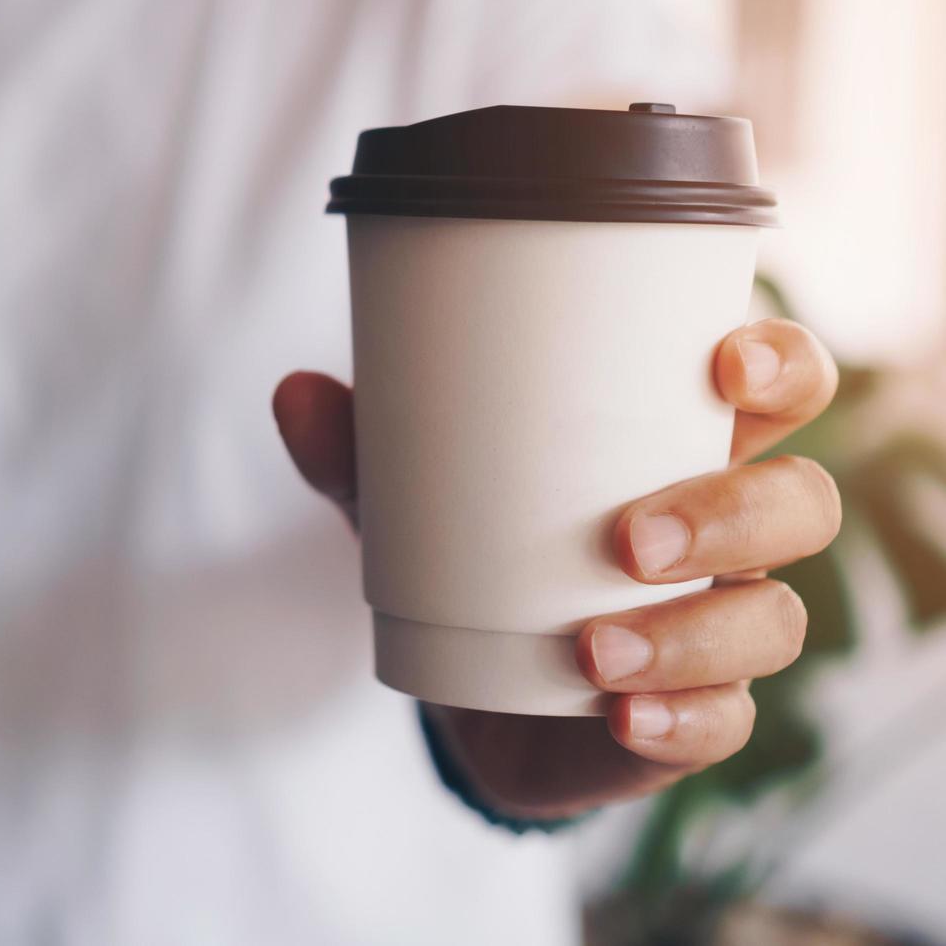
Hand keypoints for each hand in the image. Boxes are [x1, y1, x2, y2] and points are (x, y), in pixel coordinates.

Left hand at [273, 318, 840, 818]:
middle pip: (798, 505)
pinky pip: (725, 723)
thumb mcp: (407, 496)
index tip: (724, 369)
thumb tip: (293, 393)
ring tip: (595, 649)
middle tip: (626, 538)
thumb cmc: (465, 550)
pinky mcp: (693, 716)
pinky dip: (680, 720)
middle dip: (733, 515)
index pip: (780, 389)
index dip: (783, 368)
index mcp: (675, 447)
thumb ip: (355, 451)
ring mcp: (715, 627)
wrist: (464, 681)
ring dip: (697, 633)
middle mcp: (721, 535)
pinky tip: (620, 716)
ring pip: (775, 622)